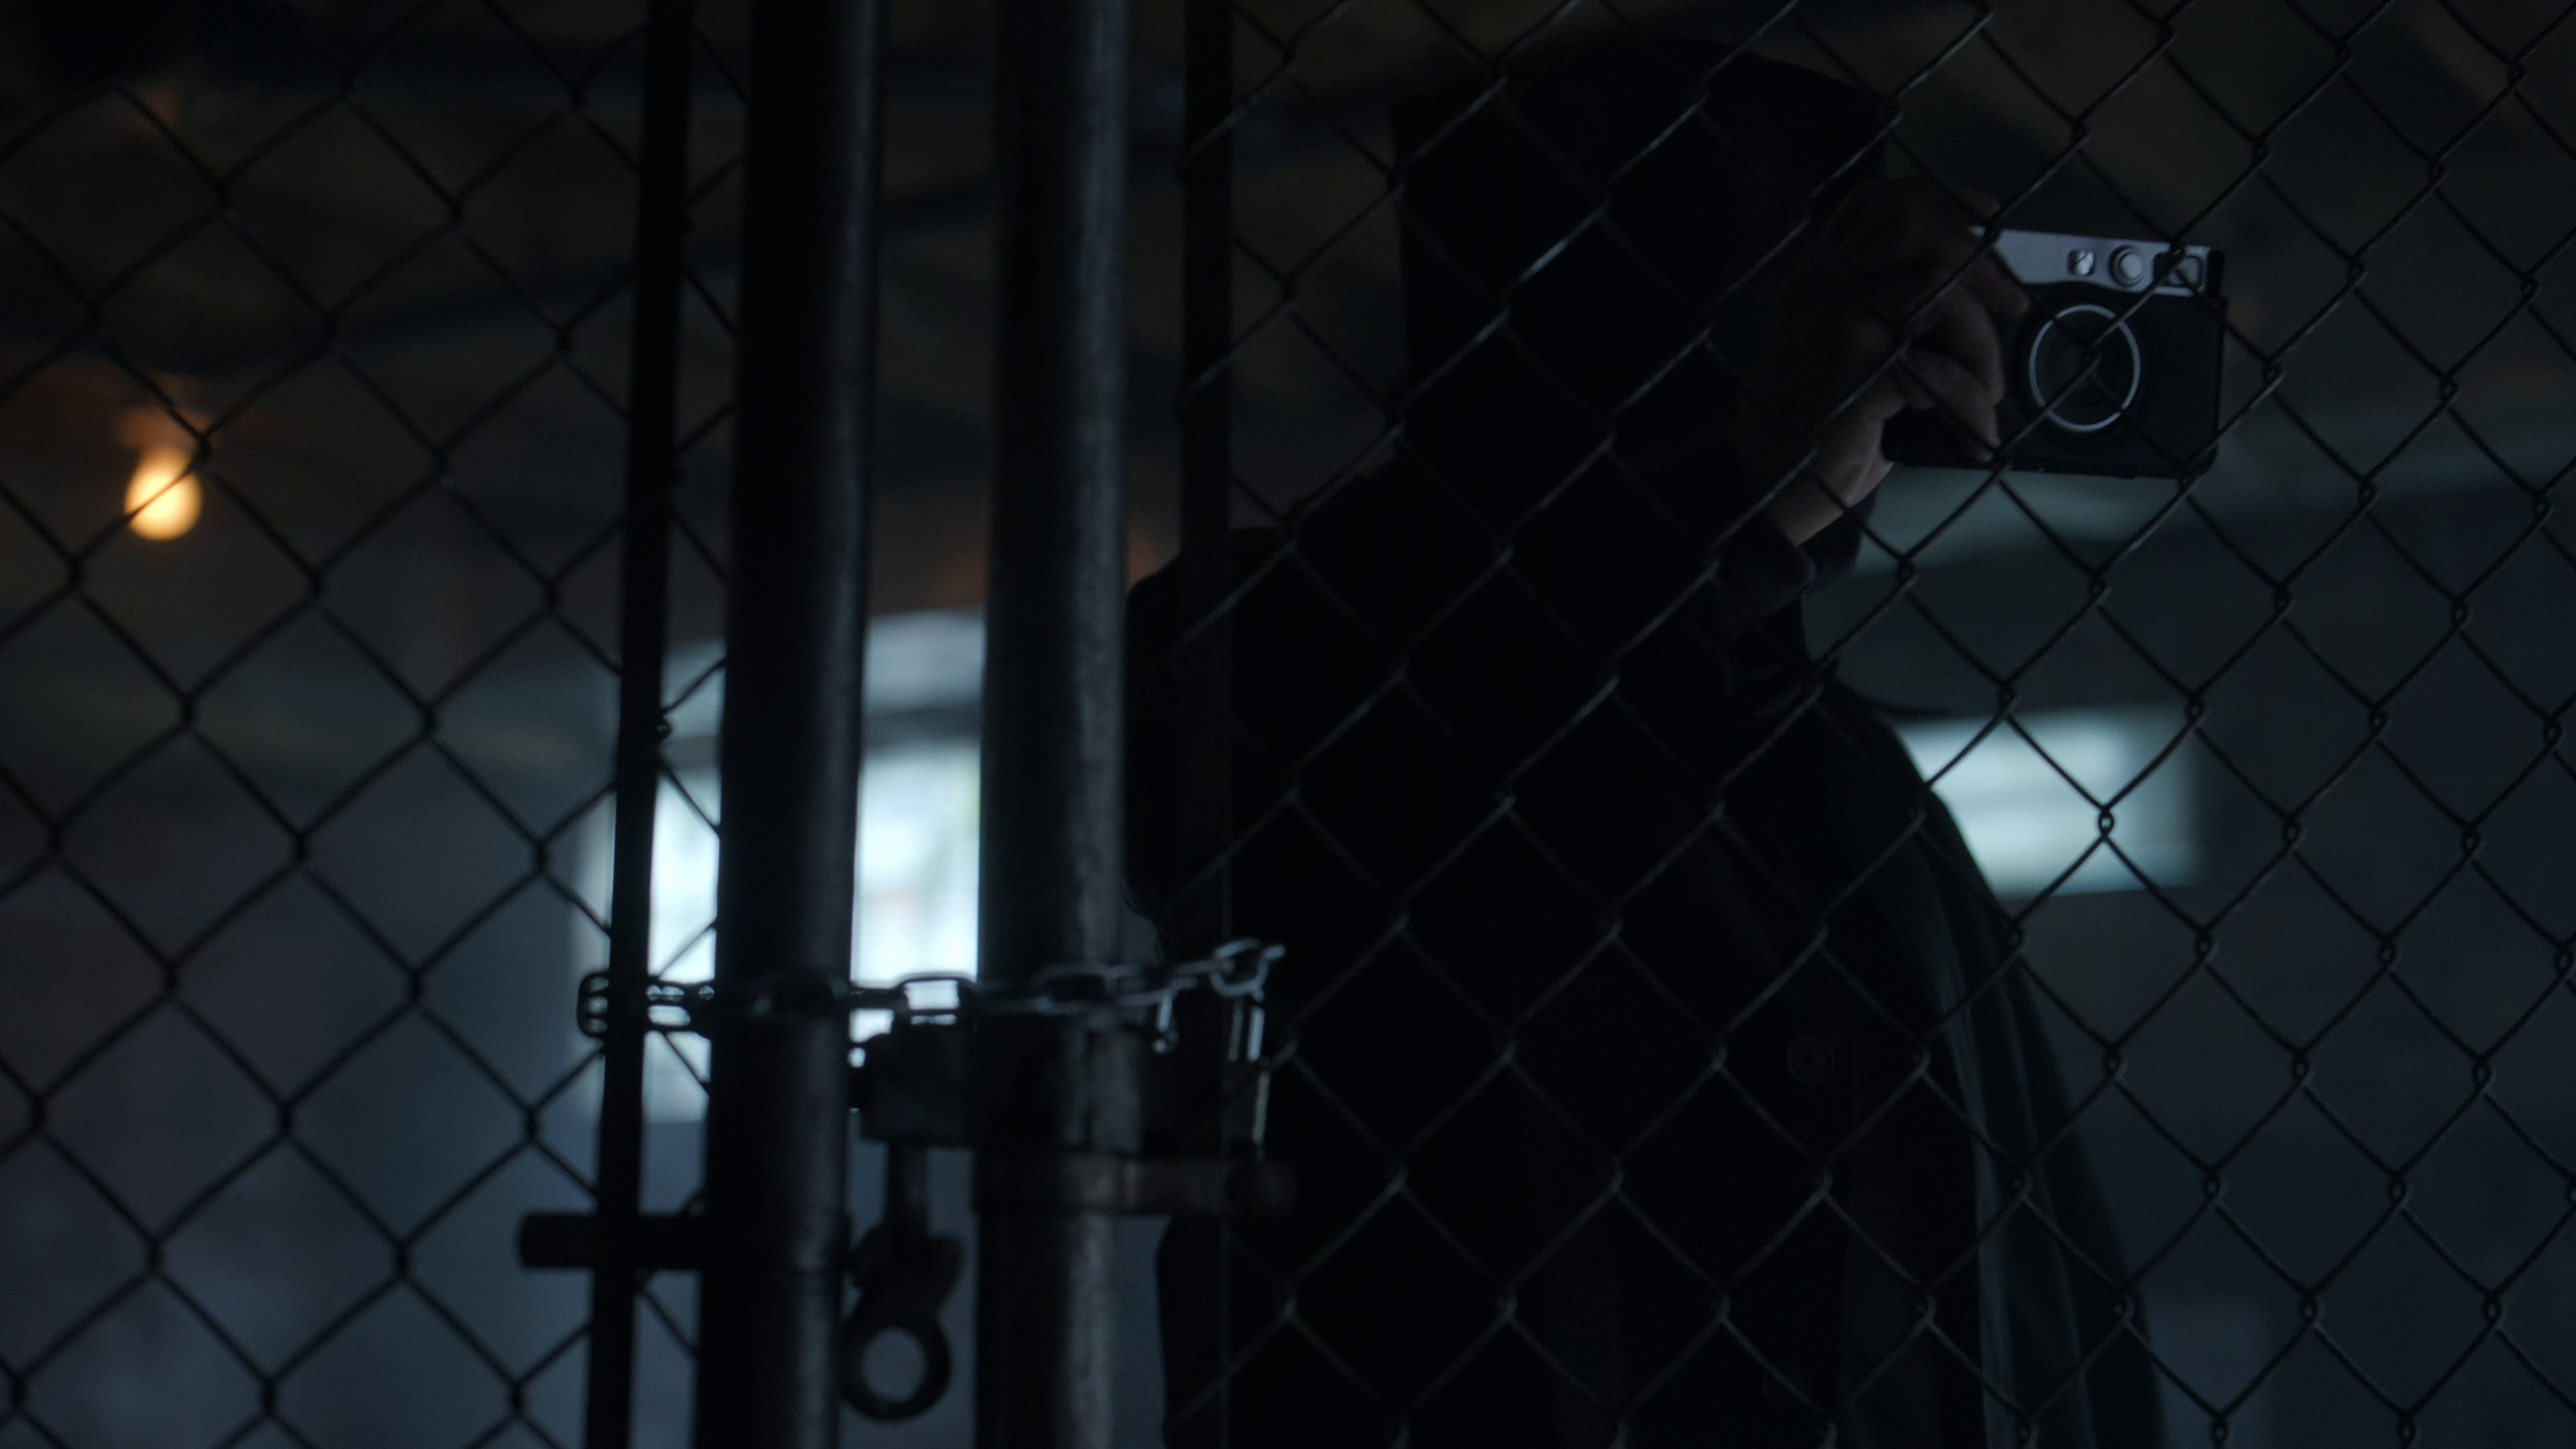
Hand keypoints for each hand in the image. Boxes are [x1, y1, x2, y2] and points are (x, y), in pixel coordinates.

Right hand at [1730, 179, 2027, 544]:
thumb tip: (1974, 297)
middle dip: (1980, 261)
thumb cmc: (1810, 429)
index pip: (1878, 203)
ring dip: (1981, 346)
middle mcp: (1816, 289)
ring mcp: (1831, 324)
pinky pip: (1943, 372)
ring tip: (1983, 393)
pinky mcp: (1854, 373)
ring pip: (1940, 290)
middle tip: (2010, 304)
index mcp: (1815, 279)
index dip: (1942, 201)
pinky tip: (1970, 434)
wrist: (1764, 492)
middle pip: (1913, 226)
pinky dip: (1972, 406)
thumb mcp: (1841, 352)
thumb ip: (1886, 311)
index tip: (1986, 217)